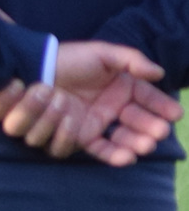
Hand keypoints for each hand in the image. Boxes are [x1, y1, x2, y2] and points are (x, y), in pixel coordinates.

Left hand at [0, 41, 178, 165]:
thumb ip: (131, 60)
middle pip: (138, 123)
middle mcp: (111, 108)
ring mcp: (95, 122)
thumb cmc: (69, 59)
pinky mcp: (78, 135)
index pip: (148, 100)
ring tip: (144, 144)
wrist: (35, 69)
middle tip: (159, 133)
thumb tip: (159, 73)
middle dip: (151, 129)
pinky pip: (98, 149)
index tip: (176, 114)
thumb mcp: (102, 54)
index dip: (162, 107)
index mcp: (121, 88)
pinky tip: (127, 157)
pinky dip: (113, 154)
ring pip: (121, 138)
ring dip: (134, 141)